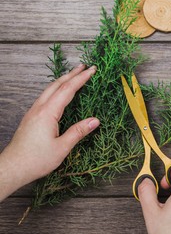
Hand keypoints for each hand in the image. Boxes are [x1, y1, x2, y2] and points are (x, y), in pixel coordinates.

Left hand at [0, 64, 99, 200]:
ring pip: (49, 90)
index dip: (81, 79)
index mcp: (48, 113)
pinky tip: (58, 93)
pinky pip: (45, 97)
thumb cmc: (36, 159)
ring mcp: (33, 112)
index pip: (67, 90)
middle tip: (84, 66)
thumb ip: (78, 131)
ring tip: (73, 75)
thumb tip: (95, 120)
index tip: (92, 70)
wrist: (13, 167)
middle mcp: (39, 109)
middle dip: (71, 74)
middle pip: (57, 85)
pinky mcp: (31, 118)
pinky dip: (55, 89)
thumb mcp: (62, 147)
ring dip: (62, 80)